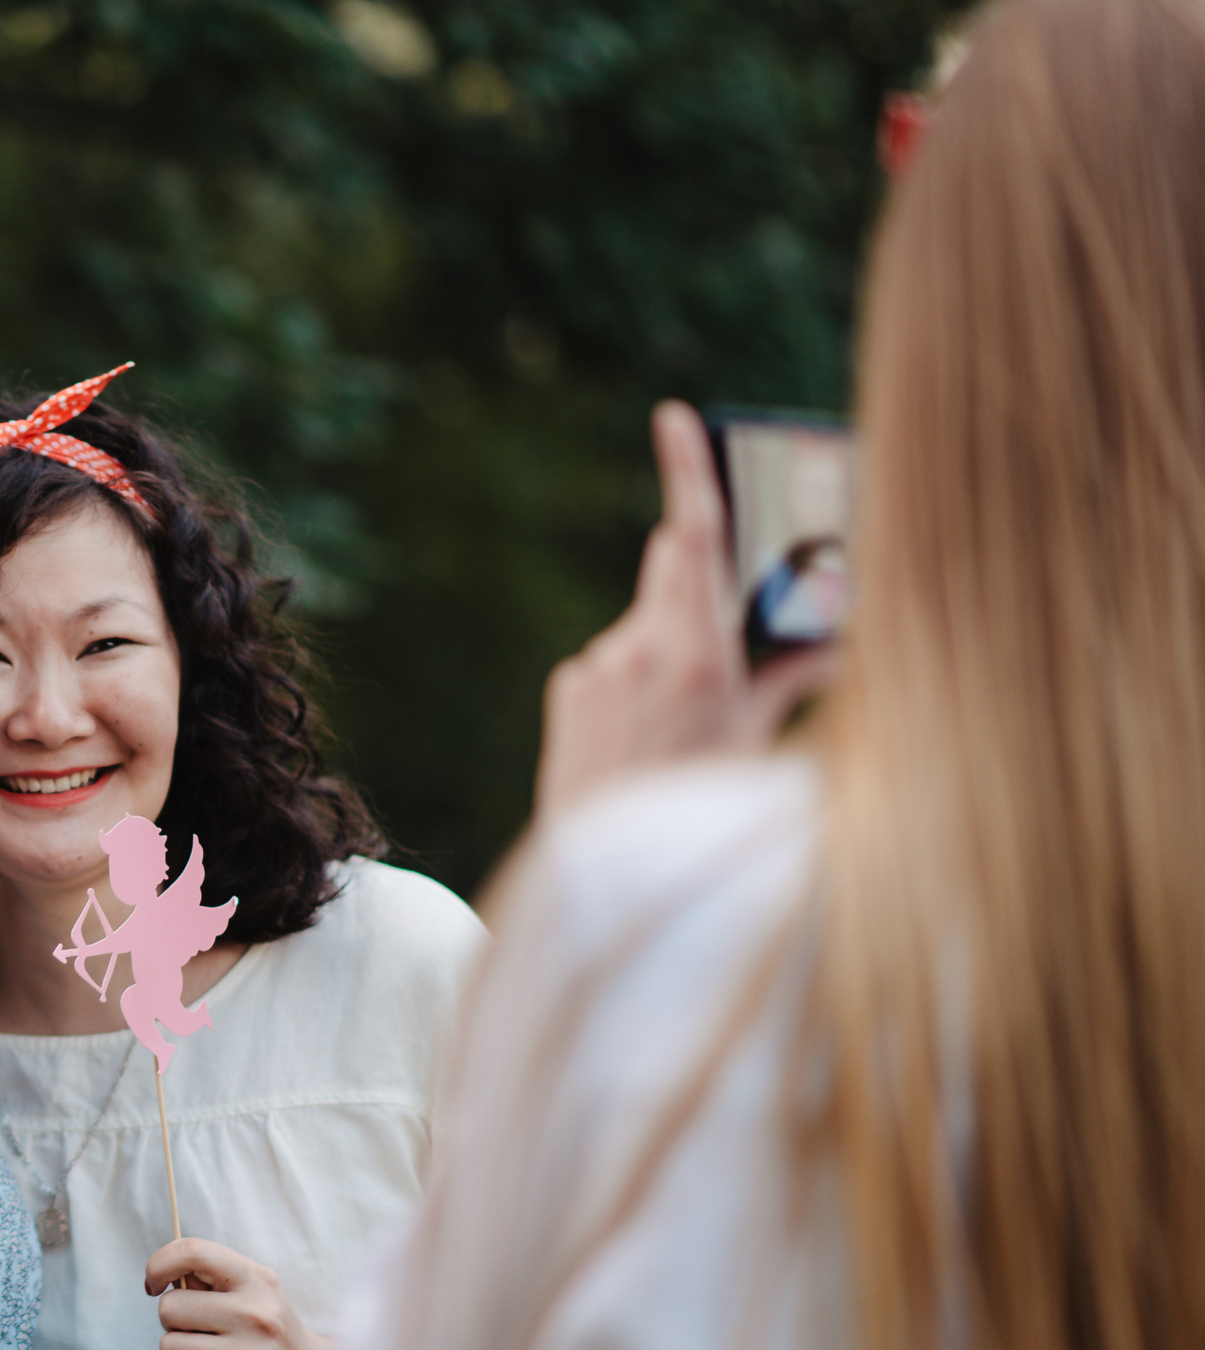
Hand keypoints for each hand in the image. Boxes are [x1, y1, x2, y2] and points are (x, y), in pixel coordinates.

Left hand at [145, 1239, 331, 1349]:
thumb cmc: (265, 1330)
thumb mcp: (251, 1291)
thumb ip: (209, 1277)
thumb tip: (161, 1276)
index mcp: (256, 1280)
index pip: (193, 1252)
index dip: (159, 1264)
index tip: (154, 1284)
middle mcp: (256, 1315)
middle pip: (170, 1308)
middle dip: (175, 1322)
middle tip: (202, 1331)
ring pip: (169, 1347)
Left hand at [534, 401, 837, 818]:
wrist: (609, 872)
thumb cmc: (700, 807)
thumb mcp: (757, 742)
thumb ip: (790, 679)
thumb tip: (840, 645)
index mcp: (695, 655)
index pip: (691, 540)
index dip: (685, 471)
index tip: (673, 417)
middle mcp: (638, 649)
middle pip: (672, 569)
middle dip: (704, 574)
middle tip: (730, 605)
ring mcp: (596, 667)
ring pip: (648, 623)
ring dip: (674, 644)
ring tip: (685, 721)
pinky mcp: (570, 687)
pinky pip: (615, 661)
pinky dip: (640, 680)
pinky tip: (647, 735)